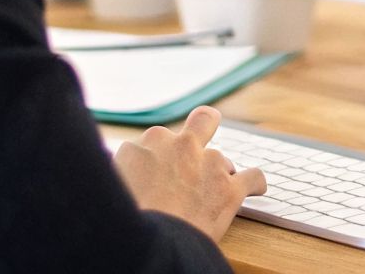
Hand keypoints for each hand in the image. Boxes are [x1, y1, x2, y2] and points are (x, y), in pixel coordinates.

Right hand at [114, 106, 265, 243]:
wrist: (146, 244)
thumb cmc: (123, 219)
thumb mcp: (109, 184)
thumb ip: (121, 170)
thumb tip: (125, 169)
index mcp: (143, 145)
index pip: (153, 143)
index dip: (155, 162)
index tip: (153, 178)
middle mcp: (179, 146)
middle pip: (202, 120)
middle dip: (204, 129)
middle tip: (200, 150)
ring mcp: (209, 163)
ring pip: (224, 158)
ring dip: (220, 173)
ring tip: (211, 196)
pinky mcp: (230, 189)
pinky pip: (254, 177)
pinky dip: (255, 184)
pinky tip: (254, 190)